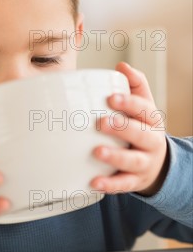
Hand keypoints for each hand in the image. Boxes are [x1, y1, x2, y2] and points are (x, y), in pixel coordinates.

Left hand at [90, 62, 168, 196]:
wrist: (156, 163)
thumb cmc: (141, 127)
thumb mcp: (143, 106)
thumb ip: (134, 85)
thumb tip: (121, 66)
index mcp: (152, 120)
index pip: (144, 109)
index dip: (128, 103)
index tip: (110, 98)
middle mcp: (151, 141)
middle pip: (140, 134)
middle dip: (121, 128)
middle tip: (100, 122)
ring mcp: (144, 163)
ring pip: (133, 161)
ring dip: (115, 156)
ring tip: (97, 152)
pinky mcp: (135, 182)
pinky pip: (124, 185)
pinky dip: (110, 185)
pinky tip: (94, 183)